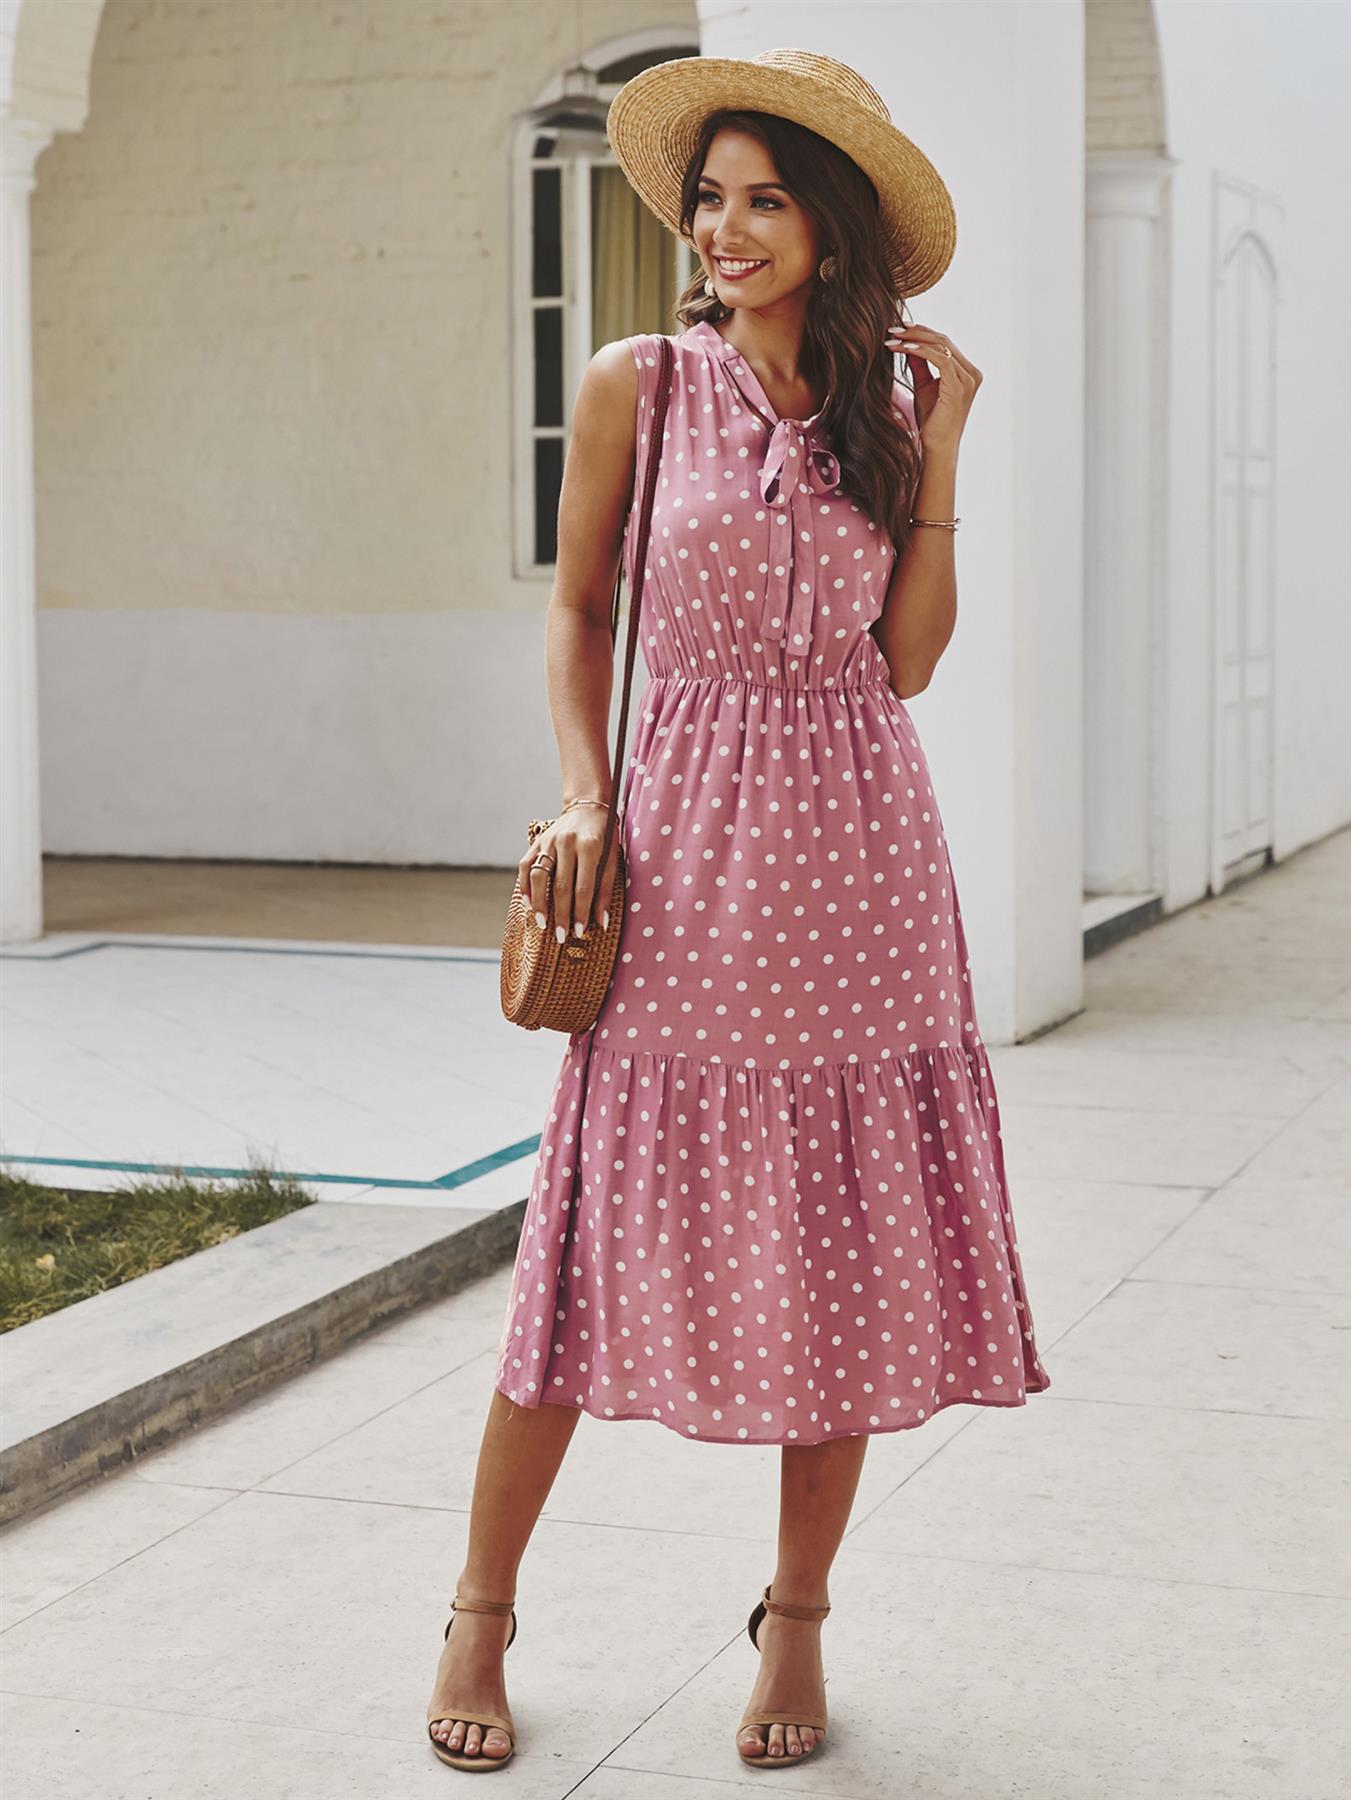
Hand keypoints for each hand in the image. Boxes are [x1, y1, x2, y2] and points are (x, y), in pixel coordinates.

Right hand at [516, 805, 619, 945]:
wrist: (588, 807)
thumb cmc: (605, 836)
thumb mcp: (612, 859)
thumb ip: (606, 889)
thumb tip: (602, 923)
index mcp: (589, 846)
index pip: (583, 887)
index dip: (581, 912)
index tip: (580, 932)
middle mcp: (566, 842)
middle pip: (560, 886)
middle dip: (560, 914)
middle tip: (560, 936)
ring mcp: (548, 841)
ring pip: (539, 877)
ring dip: (539, 903)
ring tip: (542, 924)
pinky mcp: (537, 842)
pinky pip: (526, 866)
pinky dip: (525, 886)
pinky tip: (527, 904)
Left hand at [884, 317, 980, 448]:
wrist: (938, 447)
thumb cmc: (931, 421)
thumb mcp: (923, 386)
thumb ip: (920, 365)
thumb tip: (909, 343)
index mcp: (966, 371)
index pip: (944, 343)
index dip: (922, 332)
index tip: (900, 329)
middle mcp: (971, 373)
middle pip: (943, 340)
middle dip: (916, 332)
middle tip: (893, 328)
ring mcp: (968, 379)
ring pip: (941, 346)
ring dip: (914, 339)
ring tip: (893, 338)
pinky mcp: (959, 386)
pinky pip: (940, 359)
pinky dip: (921, 351)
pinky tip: (904, 348)